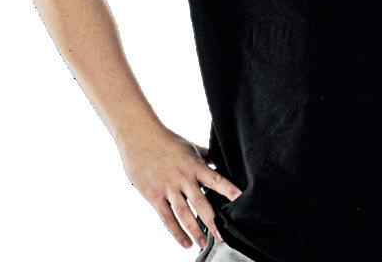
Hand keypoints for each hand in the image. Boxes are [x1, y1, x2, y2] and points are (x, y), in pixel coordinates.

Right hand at [117, 124, 242, 250]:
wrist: (140, 137)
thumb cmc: (168, 141)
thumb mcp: (190, 147)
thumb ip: (206, 156)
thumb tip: (221, 161)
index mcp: (194, 165)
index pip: (215, 180)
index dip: (229, 190)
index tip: (241, 200)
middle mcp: (183, 178)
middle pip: (201, 203)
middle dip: (213, 221)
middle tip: (223, 237)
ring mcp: (168, 188)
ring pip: (184, 214)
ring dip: (195, 231)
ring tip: (204, 244)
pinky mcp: (154, 196)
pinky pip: (167, 218)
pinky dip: (176, 232)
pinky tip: (185, 243)